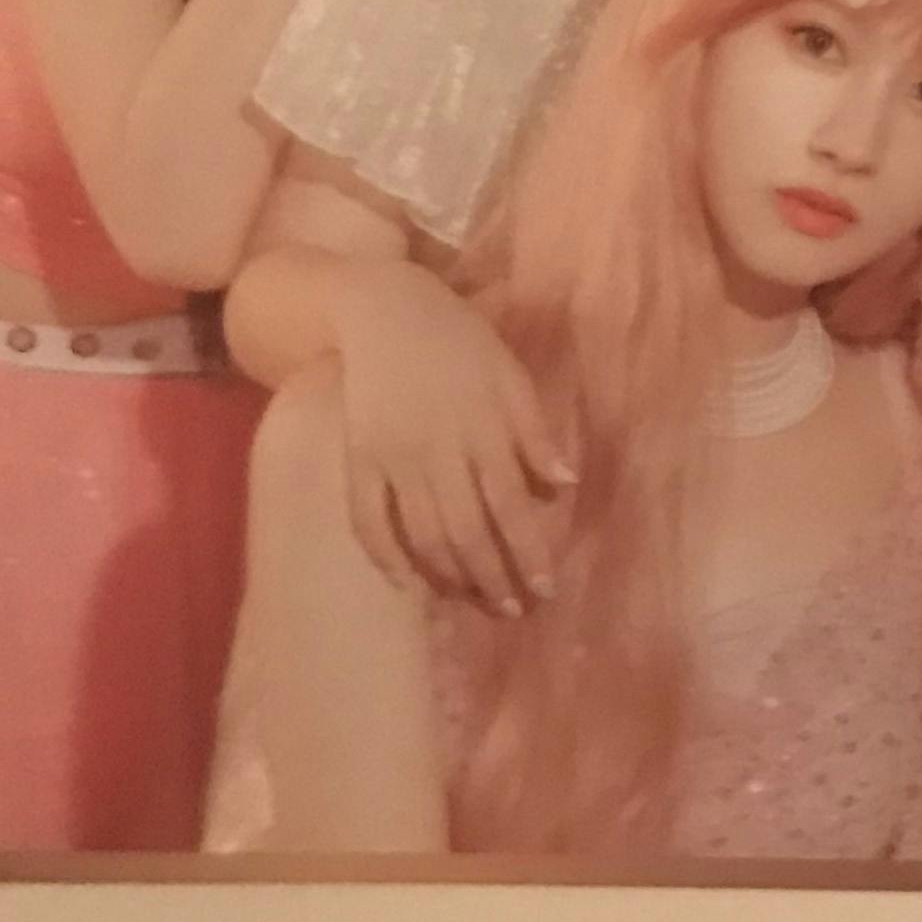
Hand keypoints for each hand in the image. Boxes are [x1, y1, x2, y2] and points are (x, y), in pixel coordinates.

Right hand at [324, 260, 575, 612]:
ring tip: (472, 602)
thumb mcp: (510, 376)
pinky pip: (368, 520)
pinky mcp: (357, 459)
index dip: (528, 552)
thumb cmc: (460, 341)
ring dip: (449, 577)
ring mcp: (393, 458)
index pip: (510, 506)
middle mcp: (438, 451)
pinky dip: (386, 557)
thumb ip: (534, 433)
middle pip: (467, 531)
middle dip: (493, 578)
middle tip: (512, 611)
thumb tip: (564, 488)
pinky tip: (408, 585)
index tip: (544, 589)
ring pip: (422, 534)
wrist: (383, 310)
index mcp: (483, 429)